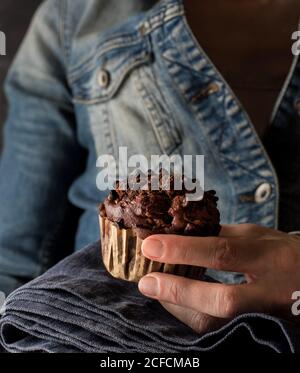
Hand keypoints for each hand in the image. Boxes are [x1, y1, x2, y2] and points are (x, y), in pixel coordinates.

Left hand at [138, 224, 299, 332]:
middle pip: (221, 300)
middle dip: (177, 290)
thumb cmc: (285, 255)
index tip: (151, 245)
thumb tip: (183, 233)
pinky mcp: (258, 332)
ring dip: (180, 307)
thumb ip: (223, 236)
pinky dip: (194, 315)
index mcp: (271, 257)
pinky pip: (219, 329)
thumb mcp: (260, 237)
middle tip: (146, 281)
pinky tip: (178, 301)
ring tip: (157, 289)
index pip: (222, 252)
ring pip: (218, 323)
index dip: (183, 250)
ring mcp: (267, 318)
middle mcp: (271, 293)